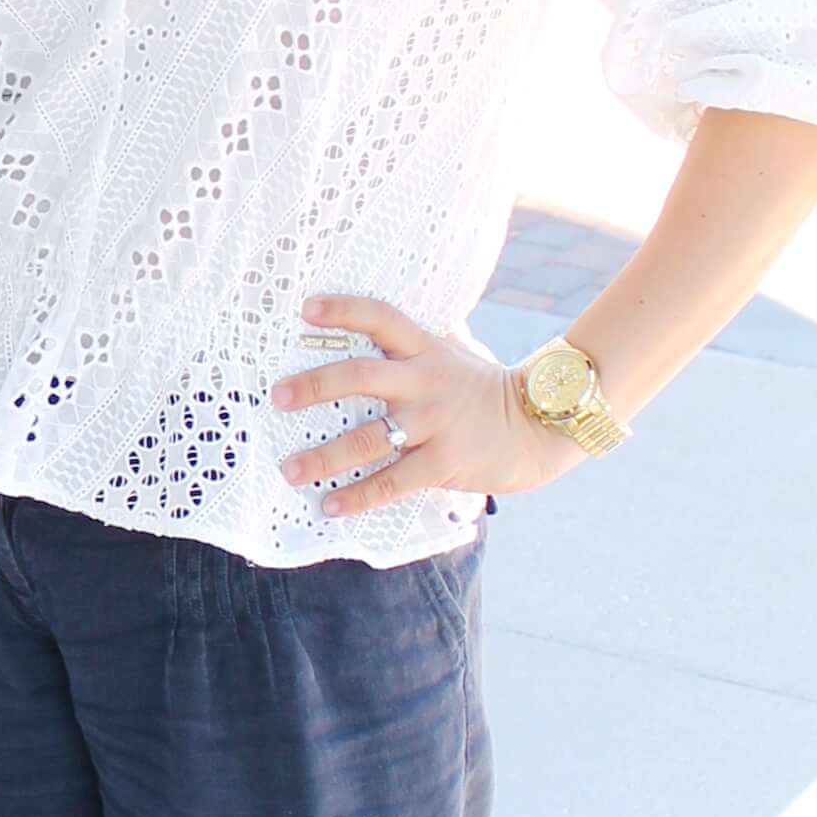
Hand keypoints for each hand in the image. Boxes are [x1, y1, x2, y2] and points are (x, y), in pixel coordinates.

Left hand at [272, 298, 588, 514]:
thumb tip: (373, 325)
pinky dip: (359, 496)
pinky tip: (330, 506)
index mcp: (425, 351)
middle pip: (362, 376)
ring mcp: (434, 423)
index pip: (382, 318)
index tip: (306, 309)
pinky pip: (392, 481)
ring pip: (369, 438)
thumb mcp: (454, 353)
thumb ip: (416, 342)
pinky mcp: (444, 462)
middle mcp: (425, 382)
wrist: (538, 426)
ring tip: (290, 470)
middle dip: (316, 386)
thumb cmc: (482, 388)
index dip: (345, 311)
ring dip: (324, 457)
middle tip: (279, 397)